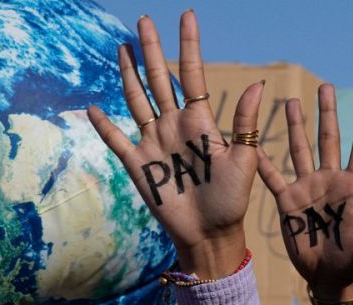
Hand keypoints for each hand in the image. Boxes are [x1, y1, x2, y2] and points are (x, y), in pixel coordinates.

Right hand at [88, 11, 264, 277]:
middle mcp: (175, 127)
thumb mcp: (244, 161)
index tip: (187, 16)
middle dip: (151, 50)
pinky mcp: (138, 165)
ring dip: (129, 74)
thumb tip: (259, 84)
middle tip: (144, 19)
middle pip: (159, 79)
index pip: (192, 75)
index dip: (189, 46)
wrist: (210, 235)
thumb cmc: (232, 202)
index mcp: (201, 123)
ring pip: (138, 100)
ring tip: (123, 46)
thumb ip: (245, 123)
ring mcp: (155, 143)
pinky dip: (104, 125)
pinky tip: (93, 106)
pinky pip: (117, 140)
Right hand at [257, 86, 352, 304]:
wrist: (330, 276)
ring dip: (296, 125)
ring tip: (291, 101)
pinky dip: (263, 160)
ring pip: (300, 149)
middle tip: (325, 86)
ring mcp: (308, 188)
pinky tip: (253, 141)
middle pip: (328, 139)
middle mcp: (330, 181)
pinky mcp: (287, 201)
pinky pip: (272, 176)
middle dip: (327, 113)